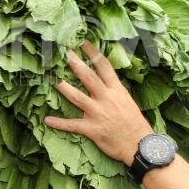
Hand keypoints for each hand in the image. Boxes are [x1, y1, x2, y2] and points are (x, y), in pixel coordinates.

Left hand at [44, 42, 153, 165]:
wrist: (140, 145)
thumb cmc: (135, 124)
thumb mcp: (128, 101)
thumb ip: (114, 90)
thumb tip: (104, 80)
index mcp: (117, 90)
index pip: (104, 67)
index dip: (93, 53)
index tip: (83, 42)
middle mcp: (107, 99)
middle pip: (88, 77)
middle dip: (75, 63)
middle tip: (63, 52)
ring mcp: (99, 113)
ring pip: (77, 97)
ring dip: (63, 87)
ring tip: (51, 78)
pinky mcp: (93, 129)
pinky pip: (73, 125)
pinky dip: (59, 123)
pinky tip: (47, 119)